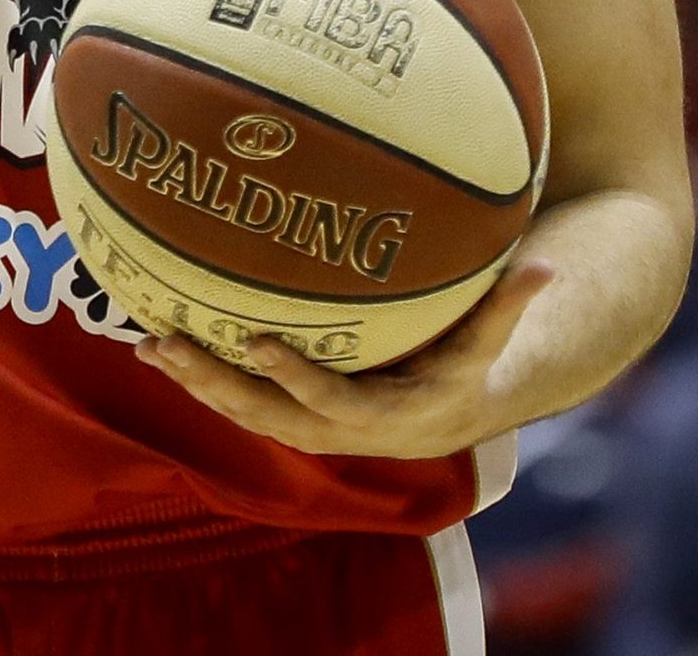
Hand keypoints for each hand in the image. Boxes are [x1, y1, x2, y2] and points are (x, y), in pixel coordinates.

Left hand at [136, 259, 556, 457]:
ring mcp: (308, 426)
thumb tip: (547, 267)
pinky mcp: (286, 414)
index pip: (334, 403)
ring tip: (150, 344)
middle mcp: (339, 430)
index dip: (296, 379)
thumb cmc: (464, 365)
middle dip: (218, 384)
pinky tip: (156, 343)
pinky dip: (198, 377)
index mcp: (386, 415)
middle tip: (173, 345)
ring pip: (243, 412)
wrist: (443, 416)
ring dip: (195, 382)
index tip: (258, 344)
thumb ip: (509, 306)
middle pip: (269, 416)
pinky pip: (236, 400)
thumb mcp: (488, 342)